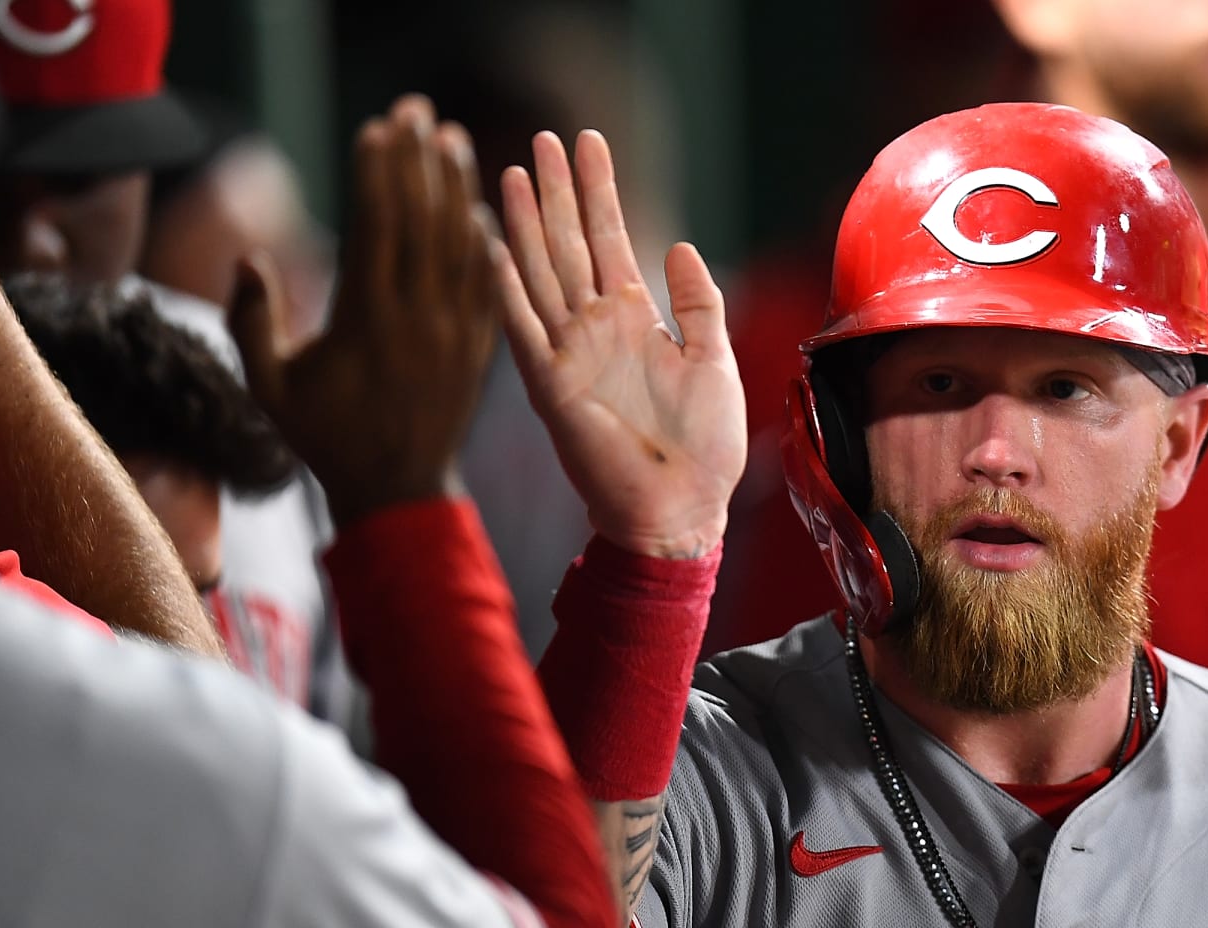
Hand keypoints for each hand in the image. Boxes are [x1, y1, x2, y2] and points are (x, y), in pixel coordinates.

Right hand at [230, 96, 495, 528]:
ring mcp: (456, 334)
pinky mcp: (480, 349)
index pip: (377, 226)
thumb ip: (250, 322)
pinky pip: (488, 283)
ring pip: (463, 245)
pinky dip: (484, 241)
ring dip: (458, 187)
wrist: (396, 490)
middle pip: (425, 221)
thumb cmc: (324, 438)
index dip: (379, 173)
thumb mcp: (269, 388)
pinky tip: (479, 206)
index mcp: (367, 321)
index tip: (376, 128)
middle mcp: (418, 320)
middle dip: (420, 160)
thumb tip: (246, 257)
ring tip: (452, 141)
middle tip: (417, 111)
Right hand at [490, 129, 745, 557]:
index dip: (598, 191)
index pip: (609, 238)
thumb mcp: (714, 360)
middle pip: (568, 243)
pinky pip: (521, 330)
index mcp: (634, 319)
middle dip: (556, 190)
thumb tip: (679, 246)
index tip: (588, 142)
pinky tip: (492, 246)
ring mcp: (568, 353)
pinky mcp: (550, 386)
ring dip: (524, 224)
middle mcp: (595, 328)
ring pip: (540, 272)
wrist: (682, 509)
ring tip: (512, 171)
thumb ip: (698, 303)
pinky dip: (505, 290)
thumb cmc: (704, 447)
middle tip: (544, 138)